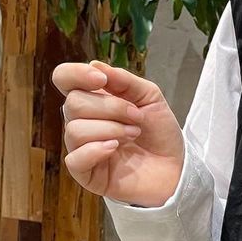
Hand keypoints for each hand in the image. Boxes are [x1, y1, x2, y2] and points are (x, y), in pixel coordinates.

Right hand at [51, 59, 184, 206]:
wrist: (177, 167)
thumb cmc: (159, 133)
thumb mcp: (149, 97)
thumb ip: (124, 80)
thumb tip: (96, 65)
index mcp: (92, 100)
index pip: (64, 79)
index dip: (76, 74)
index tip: (101, 80)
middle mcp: (82, 122)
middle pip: (73, 103)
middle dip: (110, 108)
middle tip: (137, 118)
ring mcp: (83, 149)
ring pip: (75, 130)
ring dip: (110, 129)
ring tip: (133, 134)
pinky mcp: (88, 174)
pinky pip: (74, 160)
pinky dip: (95, 150)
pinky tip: (115, 148)